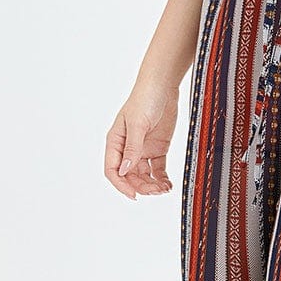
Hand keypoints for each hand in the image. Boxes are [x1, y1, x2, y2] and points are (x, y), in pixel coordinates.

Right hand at [105, 82, 178, 199]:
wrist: (163, 87)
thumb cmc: (144, 99)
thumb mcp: (137, 124)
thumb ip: (132, 148)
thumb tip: (125, 170)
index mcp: (116, 142)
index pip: (113, 170)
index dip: (121, 184)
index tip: (134, 194)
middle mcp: (127, 148)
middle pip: (130, 176)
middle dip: (141, 186)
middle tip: (155, 191)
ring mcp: (143, 149)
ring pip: (144, 175)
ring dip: (152, 185)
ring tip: (164, 188)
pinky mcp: (157, 148)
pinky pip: (157, 169)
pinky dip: (162, 179)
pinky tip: (167, 184)